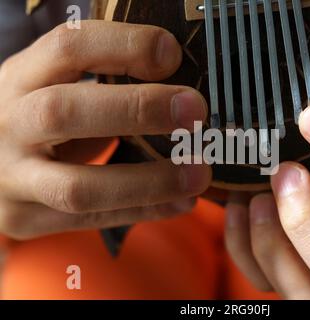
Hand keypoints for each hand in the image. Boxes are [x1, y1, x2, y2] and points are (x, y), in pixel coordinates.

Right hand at [0, 21, 210, 238]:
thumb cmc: (38, 118)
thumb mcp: (57, 87)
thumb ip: (102, 83)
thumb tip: (179, 88)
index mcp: (20, 78)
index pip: (66, 47)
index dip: (123, 46)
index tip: (171, 54)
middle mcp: (8, 124)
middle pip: (64, 112)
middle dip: (137, 109)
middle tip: (194, 110)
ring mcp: (12, 178)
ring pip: (78, 187)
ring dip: (150, 182)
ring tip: (200, 173)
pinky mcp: (23, 217)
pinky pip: (90, 220)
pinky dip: (143, 210)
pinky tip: (182, 202)